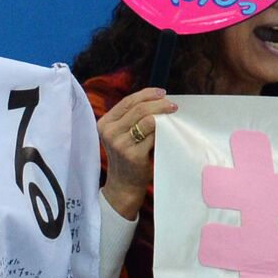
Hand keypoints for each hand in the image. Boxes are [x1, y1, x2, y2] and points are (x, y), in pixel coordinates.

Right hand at [96, 87, 177, 219]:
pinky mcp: (133, 155)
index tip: (162, 93)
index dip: (146, 94)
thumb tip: (158, 99)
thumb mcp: (121, 135)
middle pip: (138, 109)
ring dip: (163, 115)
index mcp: (105, 123)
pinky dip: (163, 131)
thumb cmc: (127, 157)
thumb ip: (131, 118)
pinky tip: (170, 131)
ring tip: (173, 115)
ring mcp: (120, 144)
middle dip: (159, 104)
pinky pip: (153, 136)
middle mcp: (109, 132)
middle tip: (173, 105)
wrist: (123, 185)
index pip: (127, 102)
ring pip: (147, 120)